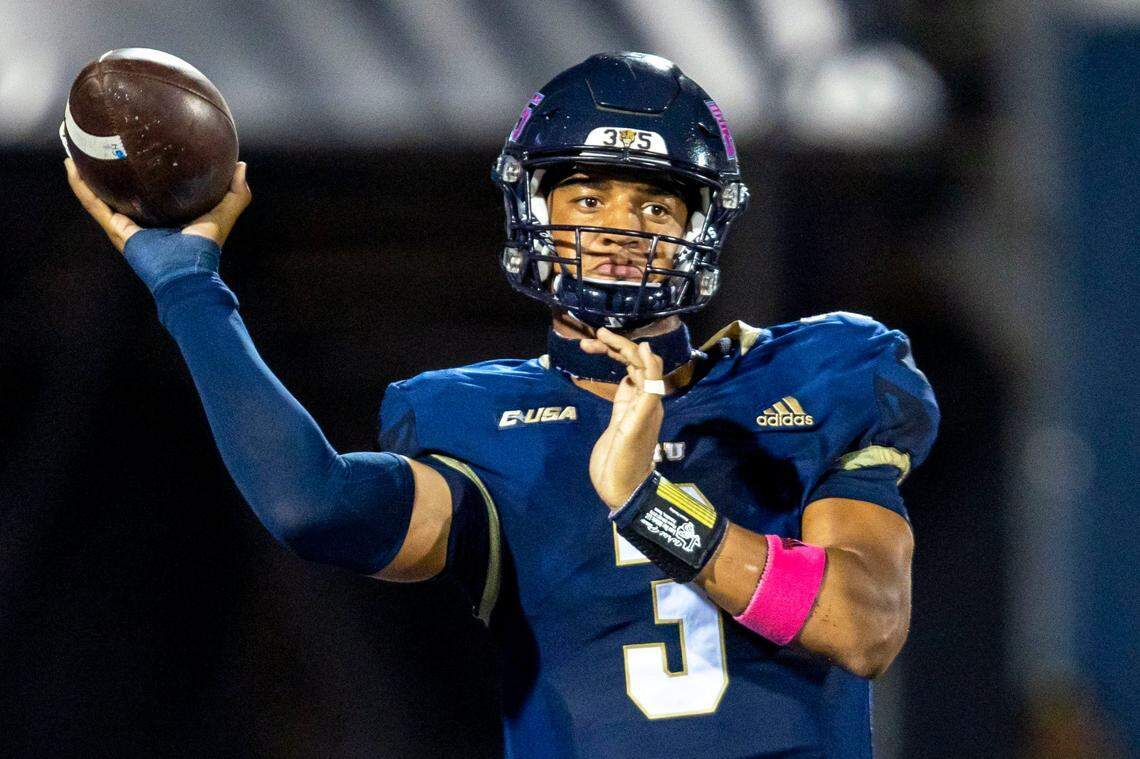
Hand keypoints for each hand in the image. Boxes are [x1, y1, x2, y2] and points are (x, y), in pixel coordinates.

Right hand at [64, 158, 250, 251]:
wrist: (190, 271)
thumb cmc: (208, 247)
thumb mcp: (225, 211)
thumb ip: (237, 191)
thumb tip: (241, 165)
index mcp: (165, 213)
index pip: (151, 186)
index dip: (144, 168)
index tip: (139, 143)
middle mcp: (142, 217)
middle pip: (121, 188)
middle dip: (108, 166)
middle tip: (100, 140)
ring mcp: (126, 224)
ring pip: (99, 192)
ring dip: (85, 171)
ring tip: (74, 146)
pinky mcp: (116, 229)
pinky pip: (93, 203)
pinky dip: (80, 186)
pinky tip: (70, 165)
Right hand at [584, 328, 664, 508]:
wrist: (621, 488)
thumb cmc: (628, 459)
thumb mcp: (637, 423)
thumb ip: (646, 388)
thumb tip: (647, 351)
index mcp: (650, 398)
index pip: (642, 362)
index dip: (625, 345)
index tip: (601, 334)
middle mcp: (644, 398)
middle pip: (633, 363)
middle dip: (614, 347)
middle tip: (589, 339)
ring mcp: (632, 406)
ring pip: (625, 371)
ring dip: (611, 356)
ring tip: (587, 346)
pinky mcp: (620, 414)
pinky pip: (620, 386)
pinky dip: (611, 372)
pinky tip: (599, 365)